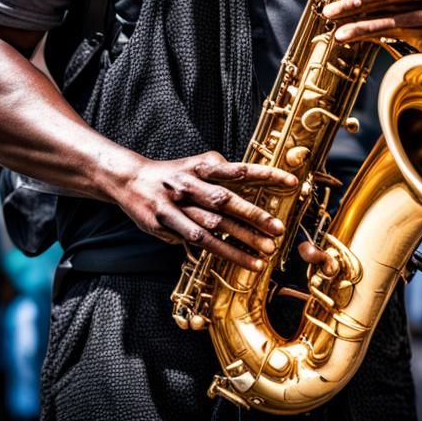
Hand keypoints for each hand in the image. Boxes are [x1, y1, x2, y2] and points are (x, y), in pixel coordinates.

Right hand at [119, 151, 296, 270]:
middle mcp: (190, 184)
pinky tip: (242, 259)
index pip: (238, 169)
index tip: (290, 181)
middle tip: (278, 228)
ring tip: (266, 251)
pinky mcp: (166, 225)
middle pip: (226, 200)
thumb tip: (249, 175)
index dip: (266, 174)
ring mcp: (177, 206)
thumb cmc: (172, 173)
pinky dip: (222, 251)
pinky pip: (198, 241)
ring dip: (242, 240)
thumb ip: (220, 170)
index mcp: (201, 167)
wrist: (131, 180)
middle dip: (254, 215)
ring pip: (214, 226)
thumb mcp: (196, 163)